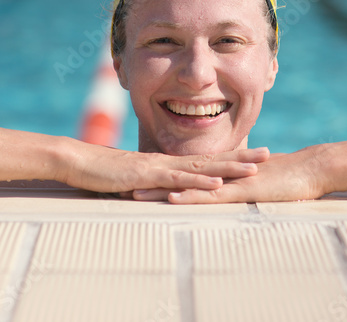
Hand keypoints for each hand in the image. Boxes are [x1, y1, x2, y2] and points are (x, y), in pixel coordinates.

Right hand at [62, 143, 269, 193]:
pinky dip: (199, 182)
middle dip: (242, 157)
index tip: (253, 155)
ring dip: (229, 168)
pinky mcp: (147, 175)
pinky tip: (218, 183)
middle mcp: (168, 161)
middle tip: (269, 154)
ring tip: (254, 168)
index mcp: (167, 162)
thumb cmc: (100, 172)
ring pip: (201, 167)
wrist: (77, 161)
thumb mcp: (132, 181)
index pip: (205, 159)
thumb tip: (162, 192)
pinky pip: (178, 179)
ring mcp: (159, 167)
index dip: (230, 156)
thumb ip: (149, 185)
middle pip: (212, 159)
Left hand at [132, 146, 329, 202]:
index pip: (185, 173)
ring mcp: (229, 181)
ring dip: (162, 189)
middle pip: (179, 176)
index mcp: (222, 172)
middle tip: (123, 183)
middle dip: (151, 180)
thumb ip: (242, 182)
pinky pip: (210, 195)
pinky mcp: (241, 191)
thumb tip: (229, 185)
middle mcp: (221, 174)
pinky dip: (190, 195)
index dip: (162, 174)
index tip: (138, 177)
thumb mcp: (258, 182)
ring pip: (188, 185)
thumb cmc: (290, 177)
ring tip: (135, 192)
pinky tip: (172, 197)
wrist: (312, 169)